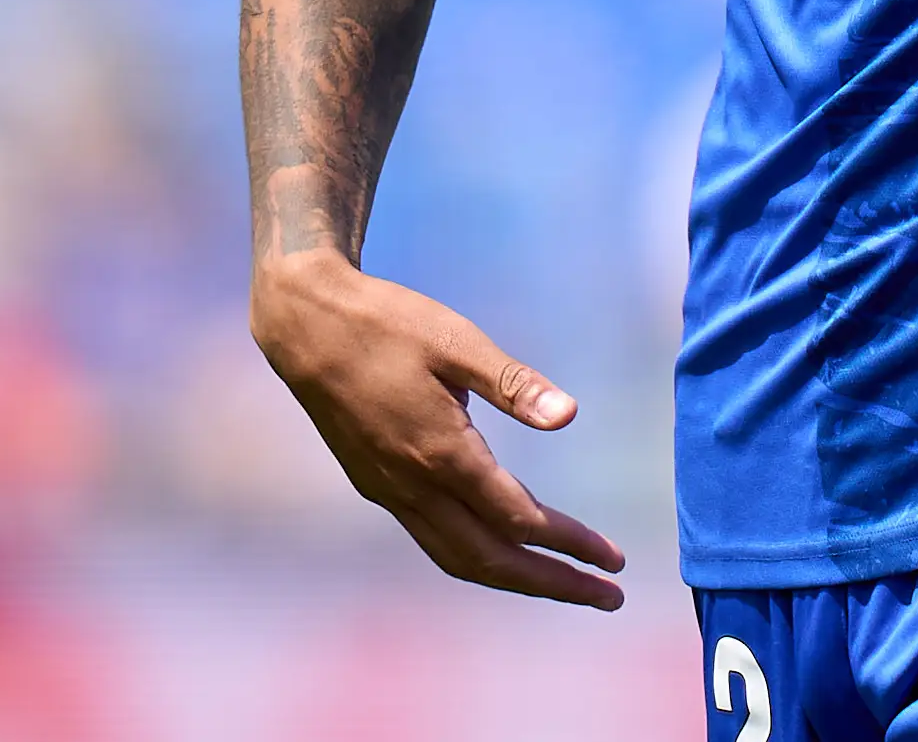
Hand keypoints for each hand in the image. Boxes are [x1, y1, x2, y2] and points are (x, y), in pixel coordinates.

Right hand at [249, 251, 626, 608]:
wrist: (304, 326)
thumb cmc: (386, 322)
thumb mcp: (456, 340)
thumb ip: (513, 383)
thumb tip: (570, 417)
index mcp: (441, 453)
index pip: (518, 519)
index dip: (570, 543)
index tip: (612, 557)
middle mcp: (413, 486)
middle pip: (492, 560)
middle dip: (554, 583)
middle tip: (609, 595)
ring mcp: (389, 491)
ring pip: (458, 557)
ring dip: (516, 578)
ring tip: (565, 584)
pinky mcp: (375, 484)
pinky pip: (434, 540)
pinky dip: (476, 557)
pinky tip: (501, 548)